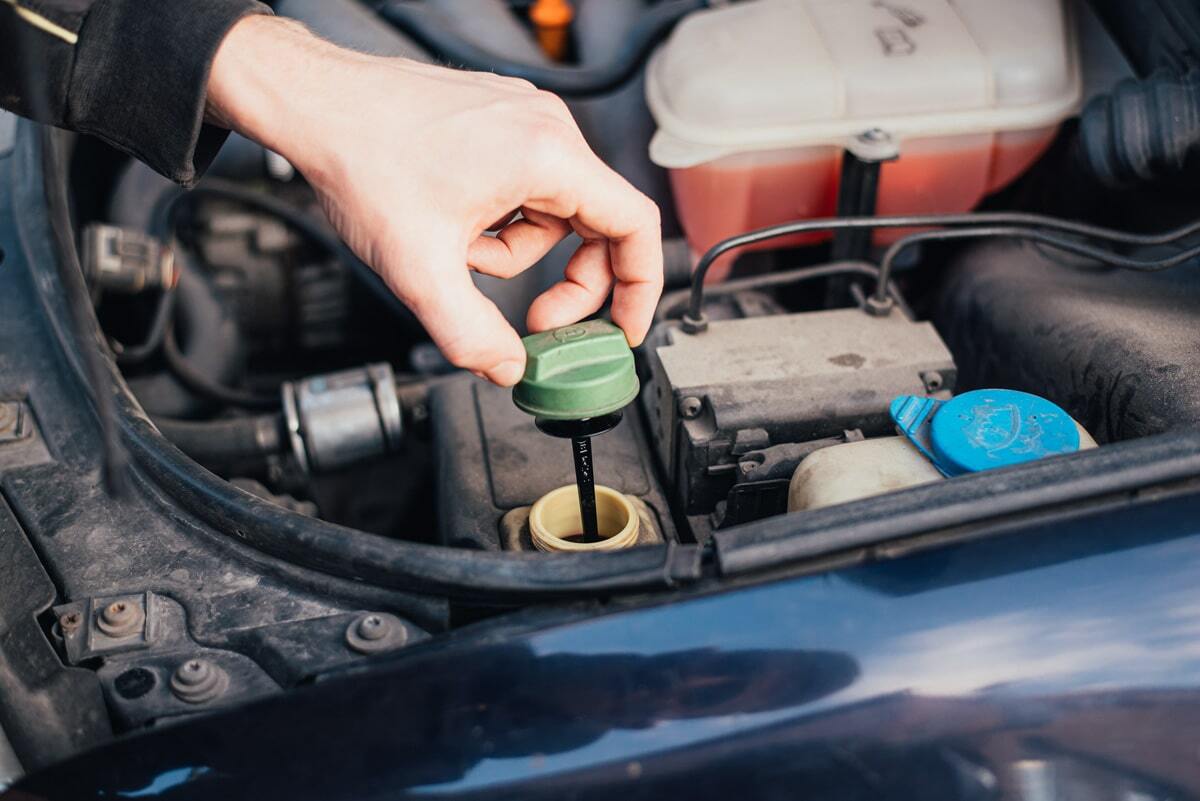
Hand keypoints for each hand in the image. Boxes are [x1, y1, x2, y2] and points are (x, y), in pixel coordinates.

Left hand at [206, 15, 662, 385]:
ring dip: (519, 251)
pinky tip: (454, 226)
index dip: (639, 286)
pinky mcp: (500, 121)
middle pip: (599, 224)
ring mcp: (524, 120)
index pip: (635, 226)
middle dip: (570, 283)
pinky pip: (527, 187)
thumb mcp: (420, 271)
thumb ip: (471, 335)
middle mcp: (546, 129)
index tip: (623, 326)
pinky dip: (500, 222)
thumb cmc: (362, 160)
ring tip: (462, 255)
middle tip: (536, 322)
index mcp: (547, 156)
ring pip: (555, 211)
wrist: (315, 105)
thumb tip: (507, 370)